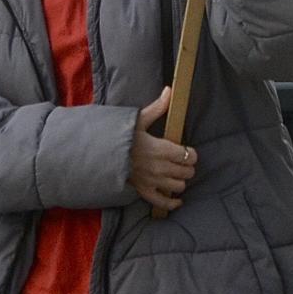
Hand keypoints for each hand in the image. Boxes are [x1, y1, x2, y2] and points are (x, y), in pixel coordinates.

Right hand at [127, 87, 197, 212]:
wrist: (100, 155)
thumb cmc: (120, 136)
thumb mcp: (138, 119)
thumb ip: (157, 107)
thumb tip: (169, 90)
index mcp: (160, 148)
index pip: (188, 155)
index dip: (191, 154)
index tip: (187, 151)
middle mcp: (159, 167)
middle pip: (186, 172)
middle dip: (187, 167)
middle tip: (182, 162)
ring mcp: (152, 181)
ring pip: (178, 186)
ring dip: (180, 181)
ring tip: (177, 175)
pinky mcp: (143, 191)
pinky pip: (162, 202)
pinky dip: (172, 202)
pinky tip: (177, 199)